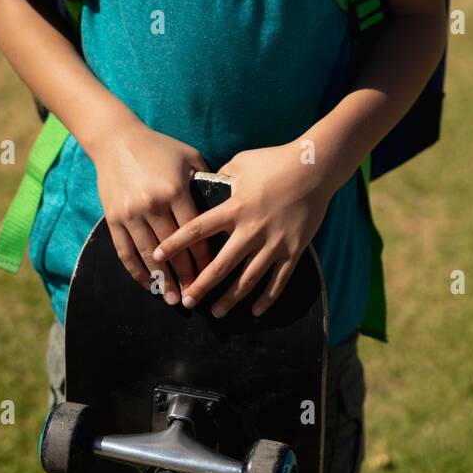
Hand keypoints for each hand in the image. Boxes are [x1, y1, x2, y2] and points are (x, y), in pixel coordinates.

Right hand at [93, 118, 213, 301]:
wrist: (117, 139)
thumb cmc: (159, 147)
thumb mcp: (189, 157)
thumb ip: (206, 180)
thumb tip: (226, 204)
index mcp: (175, 190)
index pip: (195, 232)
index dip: (204, 257)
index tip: (212, 274)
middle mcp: (153, 204)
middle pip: (173, 250)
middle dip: (186, 276)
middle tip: (196, 296)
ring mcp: (131, 214)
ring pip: (149, 256)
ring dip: (162, 280)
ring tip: (173, 299)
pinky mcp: (114, 218)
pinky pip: (125, 252)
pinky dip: (137, 272)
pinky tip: (149, 284)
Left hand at [150, 141, 336, 317]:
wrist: (314, 168)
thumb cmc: (276, 161)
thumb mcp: (241, 162)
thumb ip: (221, 176)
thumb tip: (206, 183)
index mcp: (235, 208)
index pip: (197, 229)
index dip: (175, 244)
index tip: (158, 257)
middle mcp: (251, 230)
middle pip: (220, 265)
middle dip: (201, 286)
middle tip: (187, 301)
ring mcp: (274, 243)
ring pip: (248, 279)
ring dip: (230, 298)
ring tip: (216, 312)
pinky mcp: (293, 250)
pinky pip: (279, 280)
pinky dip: (267, 298)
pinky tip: (255, 310)